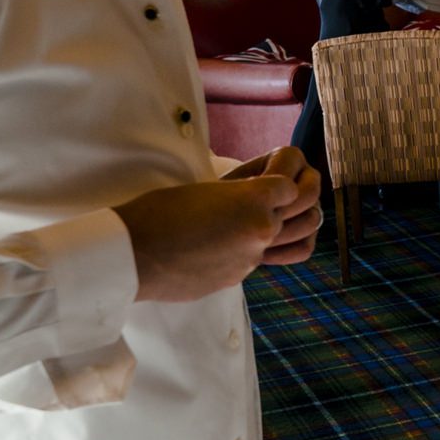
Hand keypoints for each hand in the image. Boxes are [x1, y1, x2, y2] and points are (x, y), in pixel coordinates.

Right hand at [115, 150, 322, 301]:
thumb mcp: (208, 187)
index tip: (276, 163)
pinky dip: (271, 245)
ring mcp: (253, 256)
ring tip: (285, 210)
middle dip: (305, 188)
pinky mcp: (239, 275)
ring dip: (299, 219)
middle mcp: (261, 229)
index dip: (287, 165)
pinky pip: (271, 257)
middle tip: (292, 182)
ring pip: (304, 236)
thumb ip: (244, 189)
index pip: (293, 176)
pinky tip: (258, 236)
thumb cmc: (158, 213)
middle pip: (307, 204)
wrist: (132, 255)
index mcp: (252, 199)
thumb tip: (265, 190)